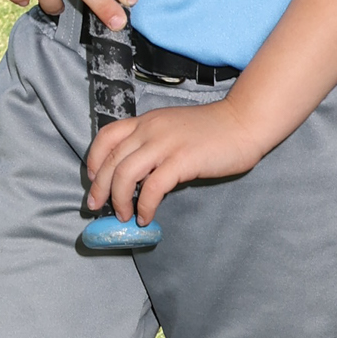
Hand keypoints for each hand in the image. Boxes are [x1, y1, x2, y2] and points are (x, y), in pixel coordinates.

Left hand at [84, 99, 260, 225]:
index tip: (92, 178)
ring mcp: (165, 144)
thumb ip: (154, 143)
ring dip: (119, 200)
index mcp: (147, 121)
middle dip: (99, 188)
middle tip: (97, 207)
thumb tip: (139, 174)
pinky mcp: (181, 161)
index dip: (94, 160)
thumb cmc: (214, 130)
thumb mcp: (174, 128)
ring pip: (124, 175)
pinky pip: (151, 188)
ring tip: (123, 216)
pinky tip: (146, 216)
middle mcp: (150, 130)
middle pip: (110, 161)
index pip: (106, 136)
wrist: (244, 123)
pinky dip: (144, 206)